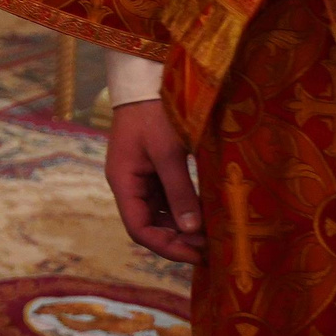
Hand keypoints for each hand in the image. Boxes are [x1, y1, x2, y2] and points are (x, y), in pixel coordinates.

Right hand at [106, 99, 204, 262]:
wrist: (147, 82)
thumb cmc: (154, 114)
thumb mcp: (169, 153)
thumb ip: (180, 191)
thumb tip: (193, 230)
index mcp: (123, 182)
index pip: (139, 229)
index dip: (166, 247)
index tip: (197, 254)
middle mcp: (129, 185)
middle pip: (149, 226)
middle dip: (177, 240)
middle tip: (211, 248)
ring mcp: (141, 178)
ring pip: (159, 215)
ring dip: (182, 228)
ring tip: (212, 235)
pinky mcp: (154, 171)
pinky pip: (167, 200)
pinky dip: (184, 211)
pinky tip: (205, 214)